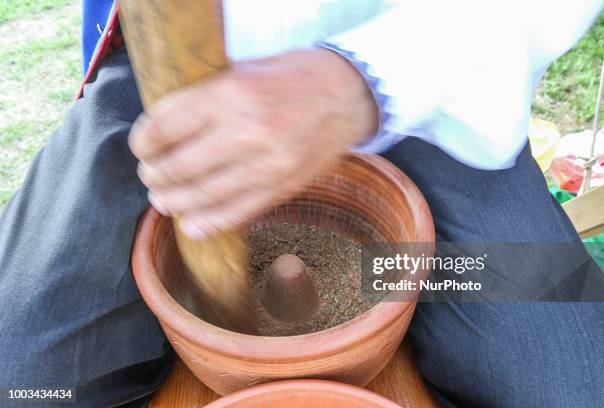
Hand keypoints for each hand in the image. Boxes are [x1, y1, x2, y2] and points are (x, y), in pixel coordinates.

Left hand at [128, 48, 376, 238]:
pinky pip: (236, 213)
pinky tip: (191, 224)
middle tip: (150, 175)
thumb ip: (204, 98)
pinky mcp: (283, 187)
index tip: (142, 147)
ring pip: (203, 196)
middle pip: (178, 167)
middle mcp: (248, 130)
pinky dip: (207, 223)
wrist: (347, 95)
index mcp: (232, 93)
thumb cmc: (292, 77)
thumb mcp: (243, 70)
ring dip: (174, 202)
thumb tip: (163, 129)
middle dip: (154, 175)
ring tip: (163, 199)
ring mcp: (268, 164)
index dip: (143, 142)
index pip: (165, 127)